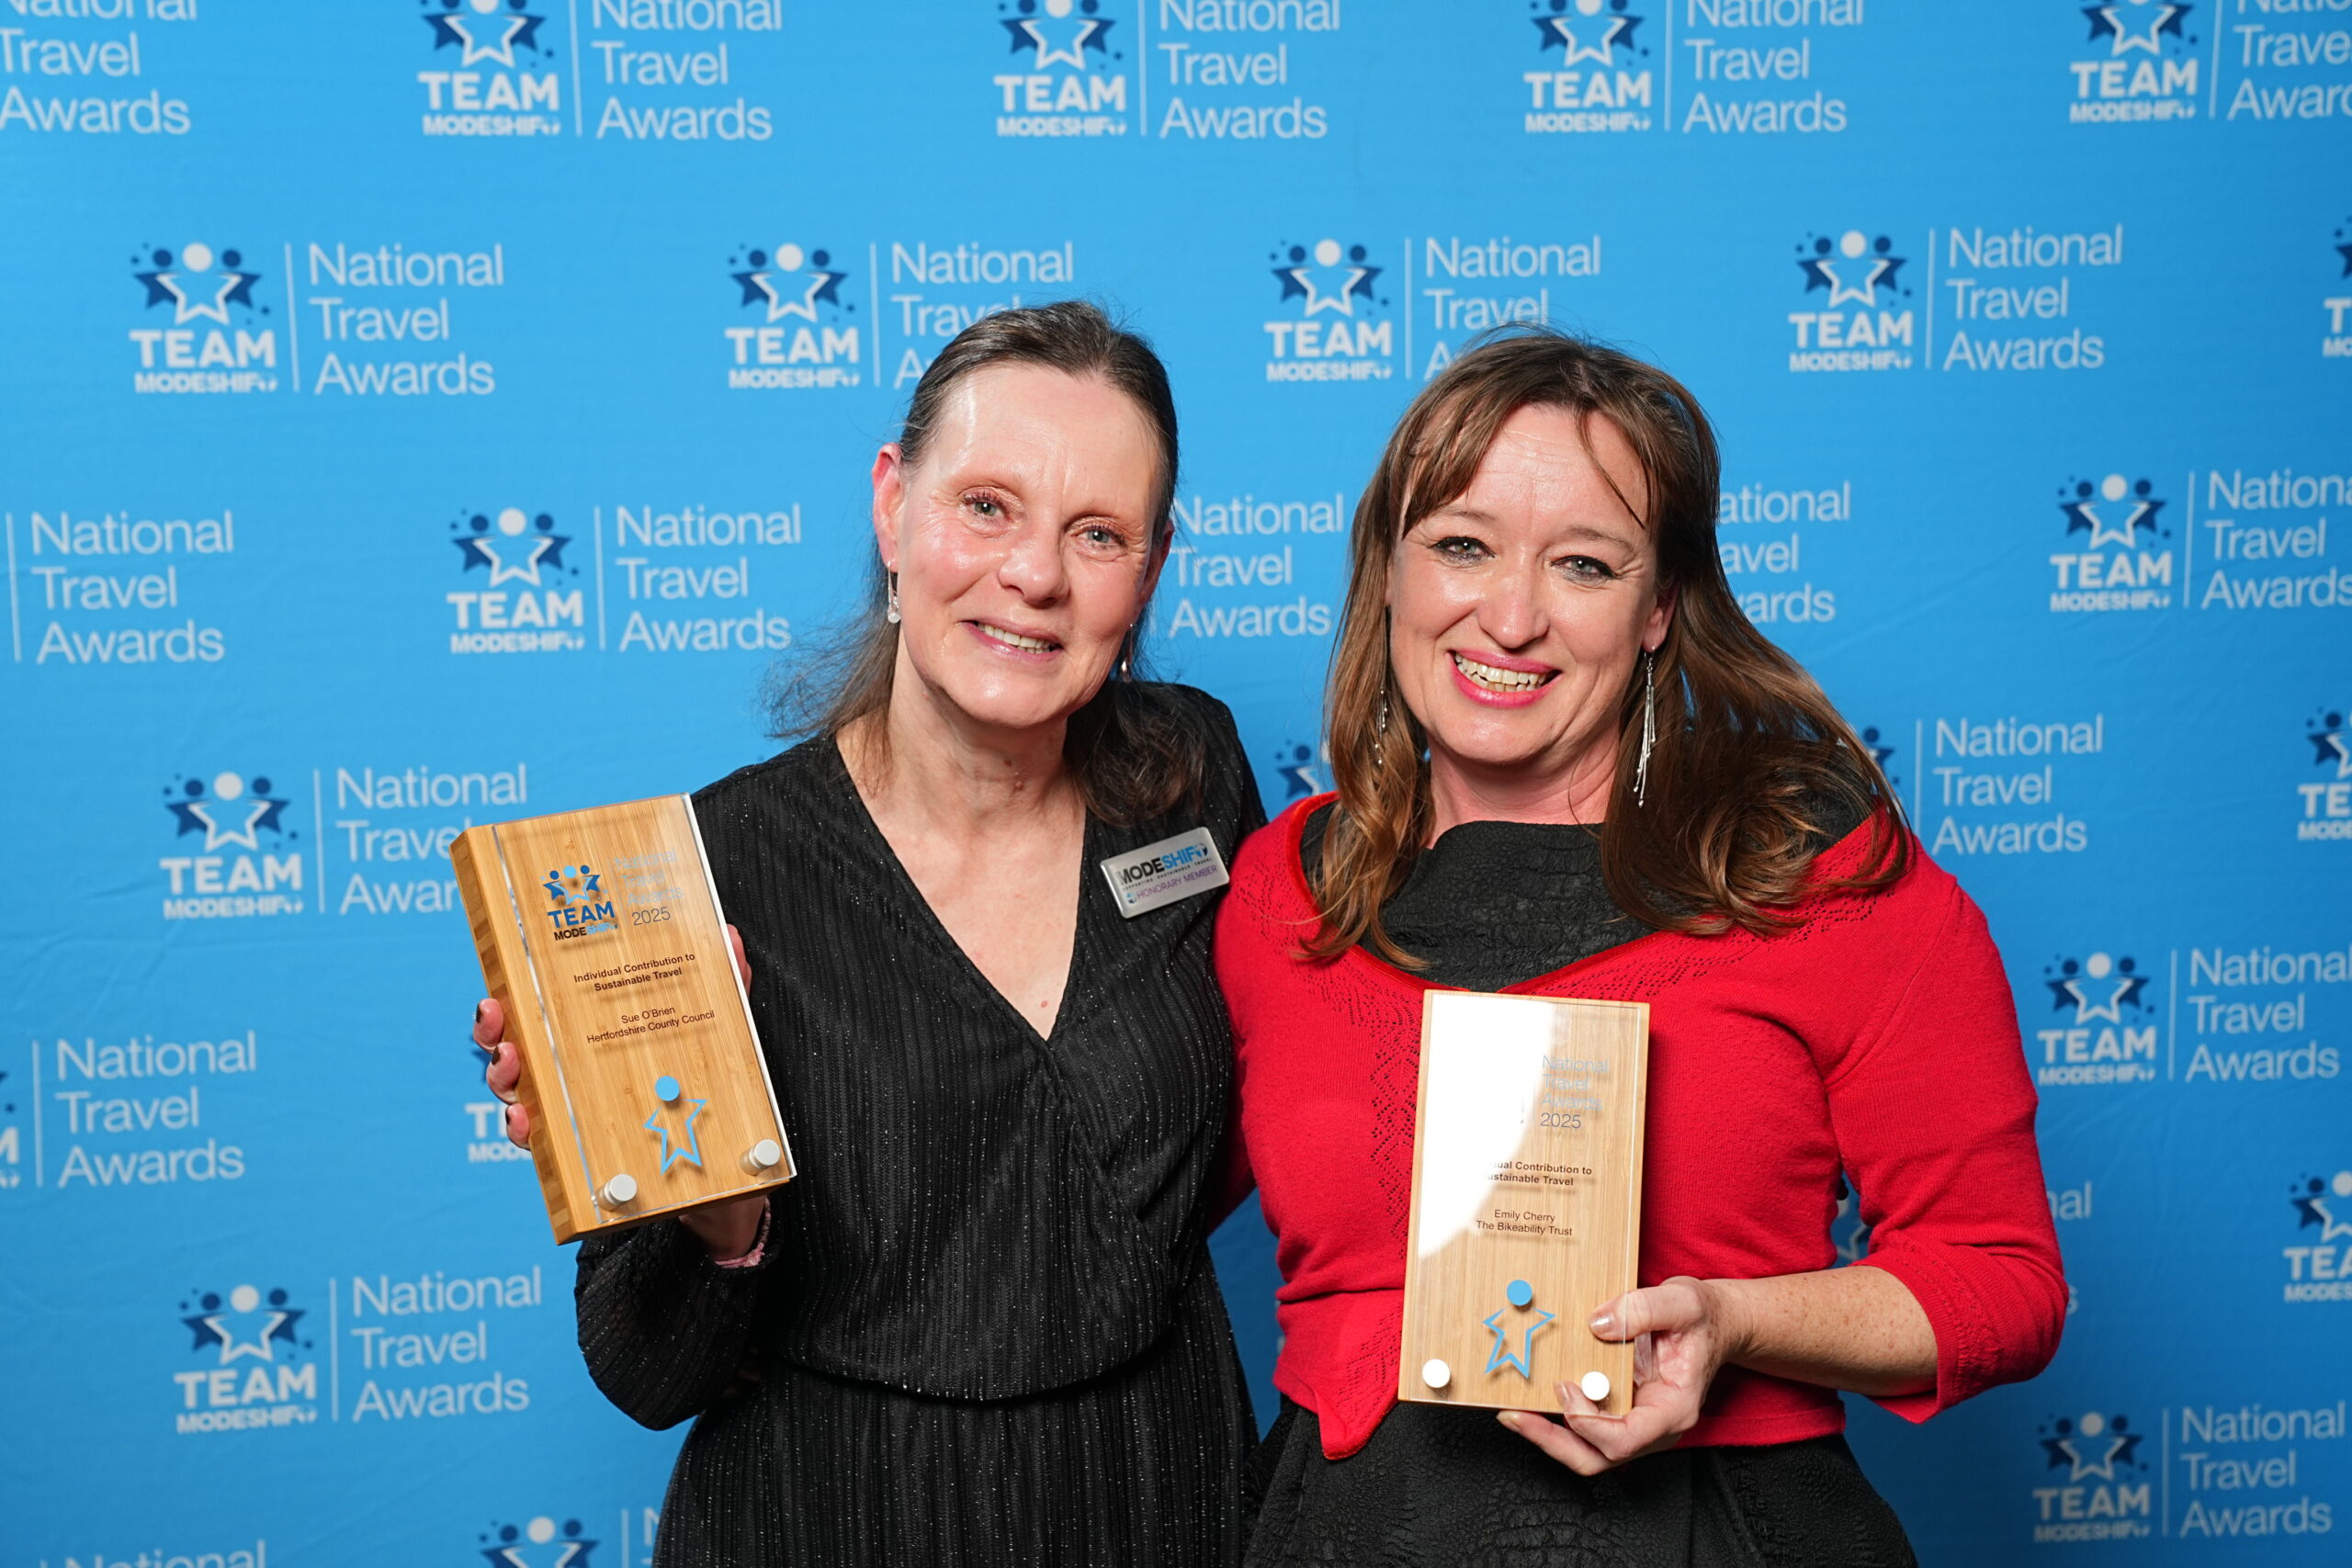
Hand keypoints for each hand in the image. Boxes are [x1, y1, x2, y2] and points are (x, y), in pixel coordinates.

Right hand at [472, 925, 764, 1257]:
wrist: (729, 1175)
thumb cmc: (709, 1092)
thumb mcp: (721, 1031)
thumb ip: (726, 983)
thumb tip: (730, 937)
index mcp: (597, 1037)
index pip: (543, 1013)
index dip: (511, 1001)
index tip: (498, 993)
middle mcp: (578, 1076)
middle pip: (519, 1051)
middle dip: (496, 1035)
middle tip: (496, 1020)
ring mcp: (579, 1117)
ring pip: (522, 1095)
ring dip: (504, 1077)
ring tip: (510, 1064)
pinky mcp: (588, 1158)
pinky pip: (546, 1146)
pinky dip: (529, 1133)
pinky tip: (527, 1122)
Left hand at [1497, 1276, 1736, 1474]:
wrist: (1713, 1323)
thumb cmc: (1702, 1319)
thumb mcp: (1681, 1301)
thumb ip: (1641, 1309)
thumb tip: (1596, 1324)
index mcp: (1673, 1409)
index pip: (1627, 1440)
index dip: (1590, 1425)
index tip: (1566, 1390)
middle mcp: (1654, 1426)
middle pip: (1599, 1457)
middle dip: (1553, 1441)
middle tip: (1516, 1415)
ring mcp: (1636, 1422)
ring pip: (1588, 1450)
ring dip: (1549, 1434)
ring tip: (1514, 1410)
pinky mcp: (1621, 1410)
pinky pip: (1586, 1427)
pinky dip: (1557, 1417)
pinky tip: (1533, 1397)